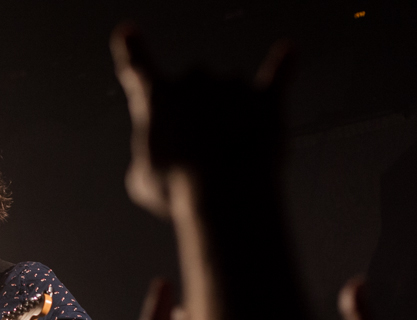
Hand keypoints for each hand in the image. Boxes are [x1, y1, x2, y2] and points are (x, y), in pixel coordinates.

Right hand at [110, 25, 290, 217]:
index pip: (138, 66)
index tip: (127, 32)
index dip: (131, 48)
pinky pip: (278, 74)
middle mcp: (193, 79)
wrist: (225, 191)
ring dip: (231, 120)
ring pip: (231, 95)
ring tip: (228, 158)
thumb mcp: (145, 180)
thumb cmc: (179, 188)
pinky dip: (284, 65)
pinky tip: (288, 51)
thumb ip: (152, 157)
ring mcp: (231, 85)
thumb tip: (168, 158)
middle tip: (198, 152)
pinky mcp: (266, 98)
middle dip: (197, 113)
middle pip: (194, 84)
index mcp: (156, 98)